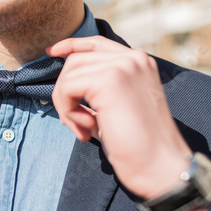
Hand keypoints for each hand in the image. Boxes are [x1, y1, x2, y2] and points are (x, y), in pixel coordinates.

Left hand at [47, 36, 191, 199]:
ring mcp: (122, 66)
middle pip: (76, 60)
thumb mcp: (117, 107)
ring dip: (66, 106)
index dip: (71, 46)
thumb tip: (65, 87)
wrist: (159, 167)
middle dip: (66, 92)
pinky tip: (85, 130)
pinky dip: (68, 112)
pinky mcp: (109, 80)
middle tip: (78, 124)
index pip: (96, 43)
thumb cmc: (138, 145)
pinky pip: (67, 88)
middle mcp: (133, 58)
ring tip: (84, 129)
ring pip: (68, 75)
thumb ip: (97, 90)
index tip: (51, 52)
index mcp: (138, 62)